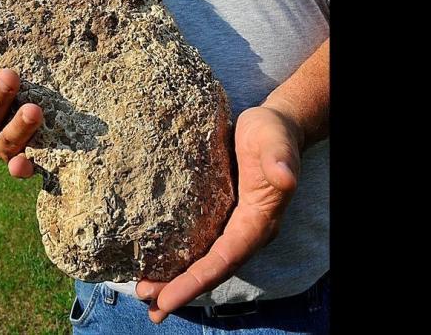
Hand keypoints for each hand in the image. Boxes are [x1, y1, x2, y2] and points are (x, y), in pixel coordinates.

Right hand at [0, 47, 41, 177]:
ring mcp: (1, 147)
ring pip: (4, 139)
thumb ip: (7, 53)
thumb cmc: (23, 89)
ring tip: (35, 110)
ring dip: (17, 126)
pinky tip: (25, 165)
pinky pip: (18, 169)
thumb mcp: (11, 72)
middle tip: (11, 74)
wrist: (39, 130)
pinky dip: (20, 168)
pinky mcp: (20, 163)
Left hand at [135, 104, 301, 322]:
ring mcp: (232, 225)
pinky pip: (198, 243)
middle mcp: (245, 231)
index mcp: (258, 222)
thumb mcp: (275, 139)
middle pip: (211, 270)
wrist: (276, 126)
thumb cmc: (273, 132)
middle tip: (148, 304)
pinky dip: (177, 257)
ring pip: (204, 261)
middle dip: (180, 289)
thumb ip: (280, 158)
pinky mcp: (219, 214)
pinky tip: (153, 260)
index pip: (223, 260)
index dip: (195, 281)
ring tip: (145, 293)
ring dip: (176, 280)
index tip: (167, 298)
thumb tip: (285, 176)